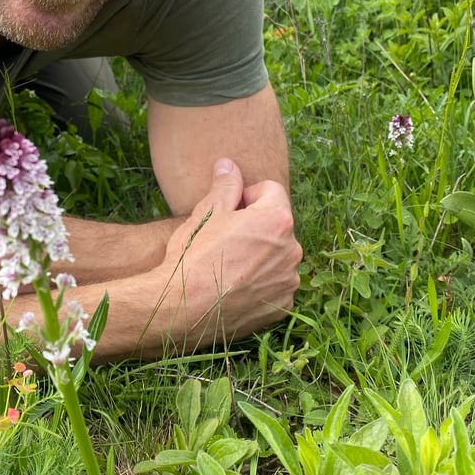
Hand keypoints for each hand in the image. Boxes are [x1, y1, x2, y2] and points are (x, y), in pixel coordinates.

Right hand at [161, 158, 301, 338]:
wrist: (182, 309)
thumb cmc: (193, 257)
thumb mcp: (206, 214)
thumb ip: (225, 186)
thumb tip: (228, 165)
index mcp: (277, 220)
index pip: (270, 190)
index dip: (245, 196)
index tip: (227, 211)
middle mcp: (292, 250)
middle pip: (276, 224)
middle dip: (255, 226)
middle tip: (223, 239)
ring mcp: (288, 281)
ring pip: (276, 255)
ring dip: (260, 254)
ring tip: (227, 264)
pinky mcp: (281, 306)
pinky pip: (275, 285)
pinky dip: (260, 283)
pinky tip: (233, 286)